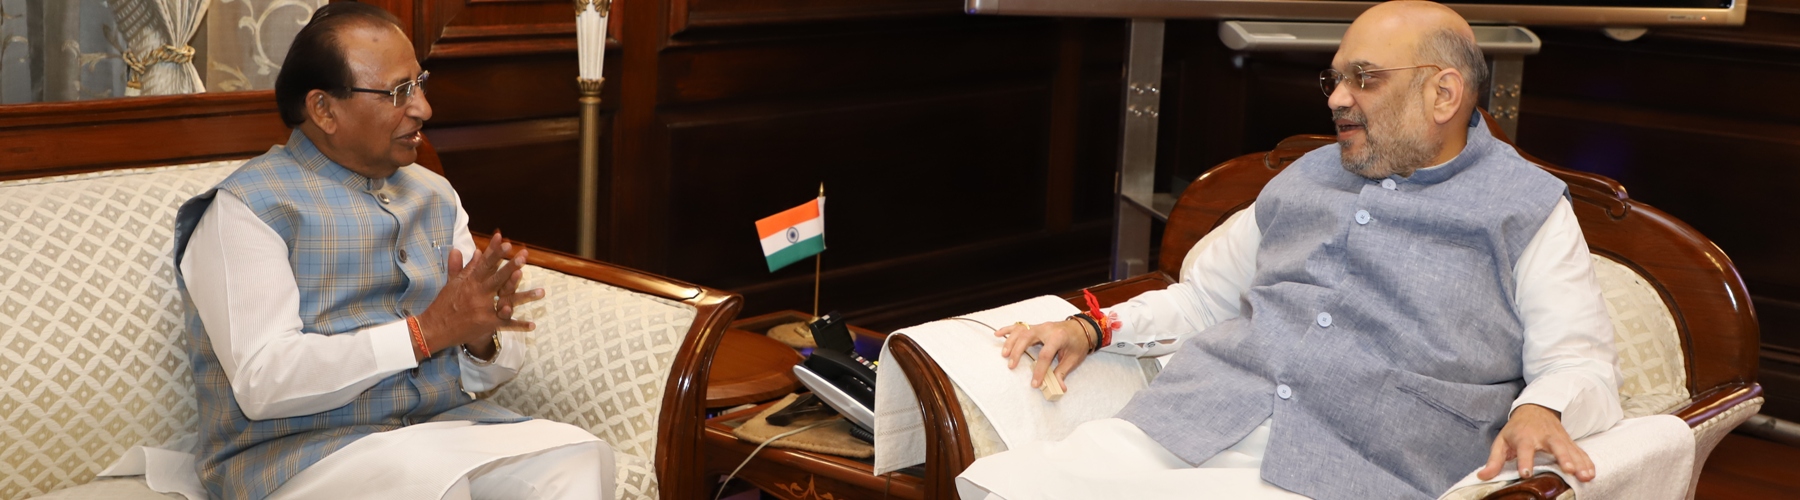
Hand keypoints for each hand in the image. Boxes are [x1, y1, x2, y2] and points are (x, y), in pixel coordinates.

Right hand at [417, 232, 543, 359]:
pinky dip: (519, 325)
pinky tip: (533, 325)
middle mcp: (477, 294)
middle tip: (523, 256)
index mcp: (470, 282)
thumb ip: (464, 266)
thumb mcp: (452, 283)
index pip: (484, 264)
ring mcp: (483, 310)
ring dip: (525, 296)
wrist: (434, 328)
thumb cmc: (444, 304)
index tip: (505, 240)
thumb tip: (475, 250)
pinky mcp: (486, 324)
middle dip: (511, 267)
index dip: (495, 252)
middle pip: (497, 278)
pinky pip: (506, 324)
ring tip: (542, 291)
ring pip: (507, 301)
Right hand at [996, 319, 1093, 389]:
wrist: (1082, 328)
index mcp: (1058, 337)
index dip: (1039, 370)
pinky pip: (1019, 326)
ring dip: (1011, 342)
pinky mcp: (1036, 327)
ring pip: (1021, 331)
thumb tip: (1058, 388)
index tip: (1035, 383)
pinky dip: (1008, 330)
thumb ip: (1063, 372)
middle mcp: (1047, 329)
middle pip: (1027, 338)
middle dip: (1018, 352)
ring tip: (1004, 355)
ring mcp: (1040, 326)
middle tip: (1011, 366)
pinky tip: (998, 334)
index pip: (1045, 355)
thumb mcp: (1074, 359)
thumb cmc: (1078, 342)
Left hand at [1478, 404, 1595, 482]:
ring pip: (1571, 449)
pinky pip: (1580, 452)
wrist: (1535, 409)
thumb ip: (1494, 460)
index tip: (1525, 473)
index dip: (1524, 460)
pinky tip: (1591, 473)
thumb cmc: (1516, 429)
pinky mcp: (1569, 441)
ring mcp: (1559, 438)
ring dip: (1579, 463)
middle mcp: (1544, 436)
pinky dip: (1587, 462)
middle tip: (1568, 470)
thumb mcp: (1502, 441)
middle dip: (1562, 457)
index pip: (1524, 449)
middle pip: (1555, 446)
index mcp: (1524, 437)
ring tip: (1585, 476)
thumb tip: (1482, 477)